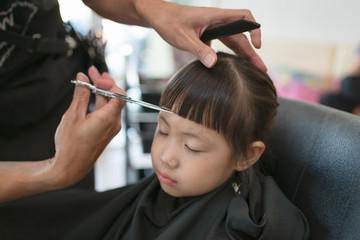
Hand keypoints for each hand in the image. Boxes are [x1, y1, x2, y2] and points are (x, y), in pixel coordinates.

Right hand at [50, 70, 124, 186]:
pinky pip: (106, 113)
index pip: (119, 95)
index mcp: (108, 118)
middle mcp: (113, 123)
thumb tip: (83, 78)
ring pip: (110, 105)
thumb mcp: (73, 115)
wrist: (70, 167)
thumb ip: (80, 95)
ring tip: (91, 80)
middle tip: (93, 73)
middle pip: (115, 98)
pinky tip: (91, 96)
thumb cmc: (71, 145)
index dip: (110, 83)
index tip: (96, 78)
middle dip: (105, 84)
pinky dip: (100, 103)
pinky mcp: (106, 132)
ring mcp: (110, 129)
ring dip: (101, 92)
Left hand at [137, 0, 266, 70]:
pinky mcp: (208, 35)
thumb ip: (199, 50)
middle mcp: (218, 21)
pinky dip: (232, 53)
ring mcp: (213, 28)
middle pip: (241, 35)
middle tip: (261, 69)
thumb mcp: (183, 38)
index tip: (257, 45)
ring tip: (252, 70)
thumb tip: (213, 64)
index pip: (244, 17)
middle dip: (252, 51)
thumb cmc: (169, 22)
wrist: (158, 16)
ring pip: (234, 41)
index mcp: (216, 16)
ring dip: (243, 54)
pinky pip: (224, 43)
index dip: (254, 29)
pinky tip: (234, 65)